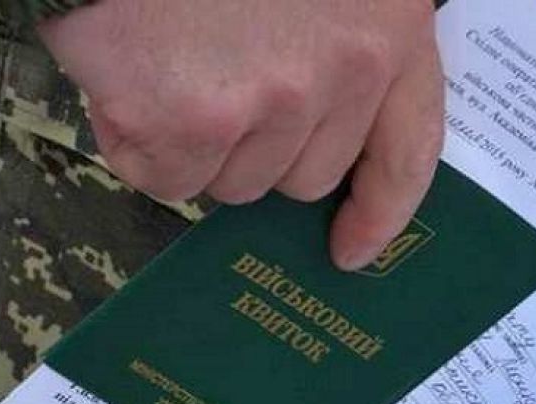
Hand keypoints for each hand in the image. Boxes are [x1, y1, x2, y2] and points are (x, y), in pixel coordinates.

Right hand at [37, 0, 443, 269]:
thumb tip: (312, 155)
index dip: (379, 211)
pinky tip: (130, 78)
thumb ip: (337, 56)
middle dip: (257, 151)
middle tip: (214, 80)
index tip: (350, 249)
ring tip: (169, 63)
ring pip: (235, 184)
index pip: (405, 151)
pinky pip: (168, 179)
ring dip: (196, 146)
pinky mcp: (198, 120)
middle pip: (304, 179)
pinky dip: (138, 144)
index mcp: (390, 23)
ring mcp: (275, 98)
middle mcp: (347, 67)